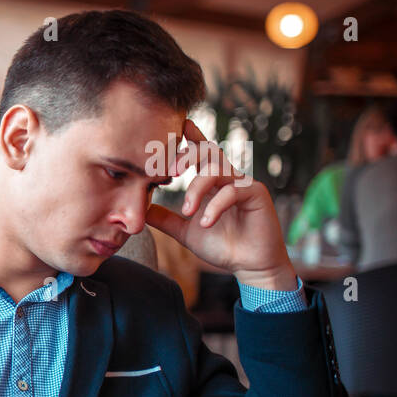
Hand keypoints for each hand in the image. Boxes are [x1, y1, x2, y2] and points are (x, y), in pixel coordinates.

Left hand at [146, 120, 296, 290]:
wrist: (249, 265)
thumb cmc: (221, 246)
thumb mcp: (185, 231)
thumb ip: (164, 219)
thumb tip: (140, 210)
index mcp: (211, 182)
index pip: (199, 153)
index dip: (188, 138)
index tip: (169, 132)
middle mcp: (228, 177)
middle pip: (207, 151)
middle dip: (186, 156)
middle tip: (169, 172)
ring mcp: (243, 183)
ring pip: (217, 169)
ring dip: (196, 188)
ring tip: (187, 210)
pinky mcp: (256, 194)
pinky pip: (233, 191)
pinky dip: (215, 206)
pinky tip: (206, 223)